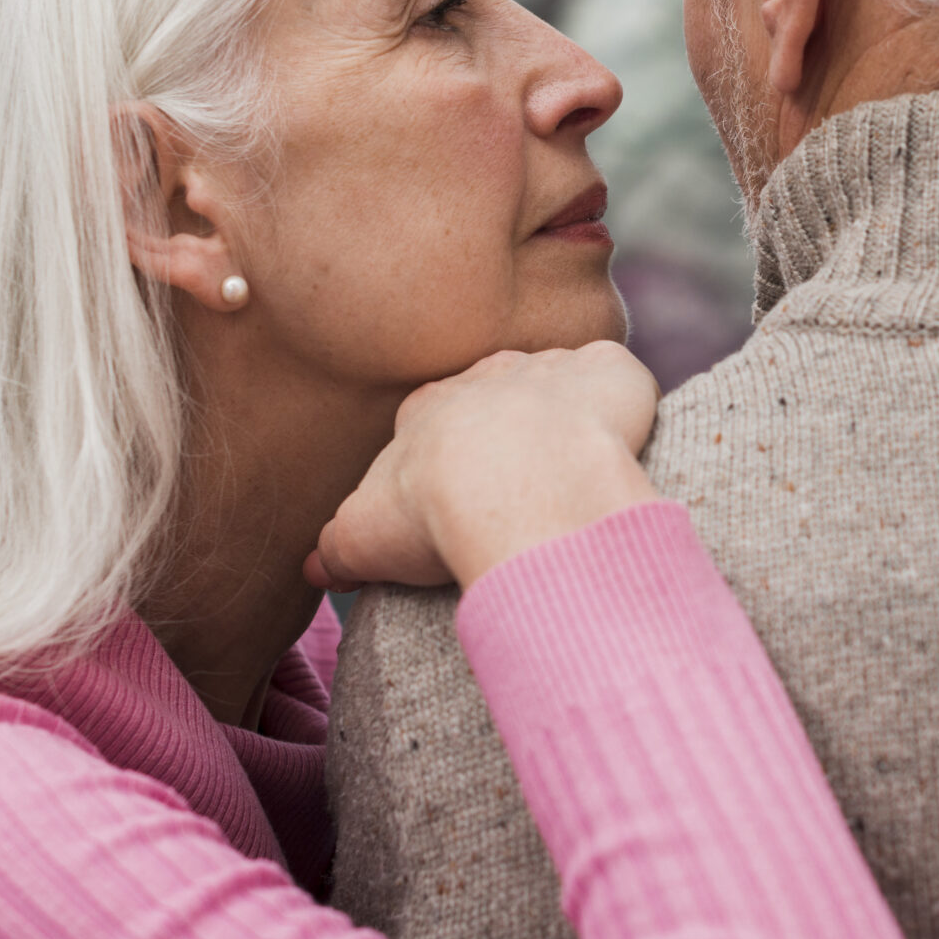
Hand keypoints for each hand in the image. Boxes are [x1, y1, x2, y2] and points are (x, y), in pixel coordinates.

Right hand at [306, 342, 660, 593]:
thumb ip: (334, 549)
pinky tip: (622, 443)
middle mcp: (487, 377)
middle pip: (496, 401)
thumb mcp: (360, 538)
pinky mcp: (610, 374)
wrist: (511, 480)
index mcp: (427, 409)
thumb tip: (315, 569)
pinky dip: (621, 403)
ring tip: (573, 479)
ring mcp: (550, 369)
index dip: (444, 466)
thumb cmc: (431, 508)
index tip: (456, 504)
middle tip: (519, 497)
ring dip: (565, 421)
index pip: (431, 426)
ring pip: (556, 386)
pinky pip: (616, 378)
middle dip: (506, 438)